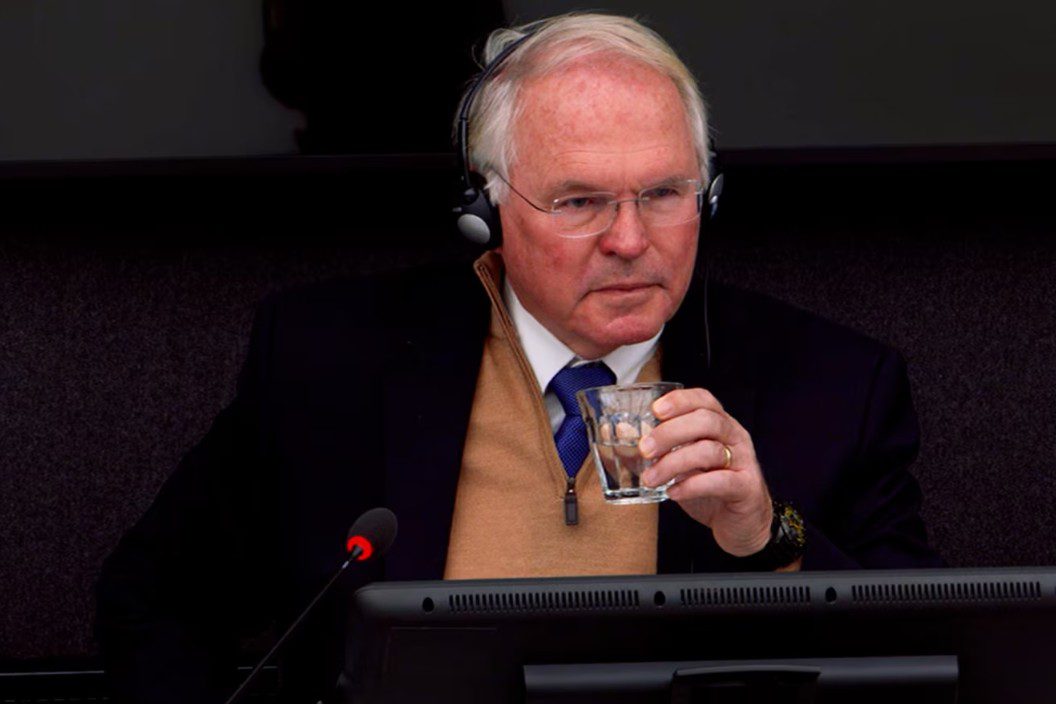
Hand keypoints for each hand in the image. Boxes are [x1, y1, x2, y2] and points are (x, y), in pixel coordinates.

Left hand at [639, 388, 772, 556]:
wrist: (741, 522)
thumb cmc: (709, 487)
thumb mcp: (683, 464)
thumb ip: (660, 451)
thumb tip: (621, 438)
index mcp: (720, 425)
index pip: (703, 400)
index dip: (680, 400)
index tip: (655, 410)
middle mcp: (734, 437)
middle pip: (705, 420)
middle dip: (670, 432)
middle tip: (644, 449)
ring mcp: (743, 461)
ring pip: (709, 451)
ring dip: (673, 463)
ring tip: (651, 478)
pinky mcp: (746, 487)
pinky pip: (720, 481)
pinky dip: (692, 486)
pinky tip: (673, 492)